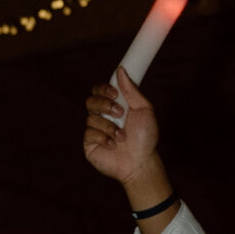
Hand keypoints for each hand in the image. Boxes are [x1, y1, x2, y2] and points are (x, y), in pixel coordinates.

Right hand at [83, 67, 161, 196]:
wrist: (141, 162)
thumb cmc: (145, 138)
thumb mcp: (144, 109)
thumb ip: (132, 90)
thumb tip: (120, 70)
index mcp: (113, 105)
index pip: (99, 90)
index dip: (103, 88)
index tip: (115, 93)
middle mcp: (102, 116)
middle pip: (91, 101)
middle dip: (104, 105)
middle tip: (120, 113)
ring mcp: (95, 130)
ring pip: (91, 118)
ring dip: (109, 126)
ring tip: (122, 136)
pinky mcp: (90, 145)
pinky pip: (89, 133)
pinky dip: (103, 137)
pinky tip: (113, 145)